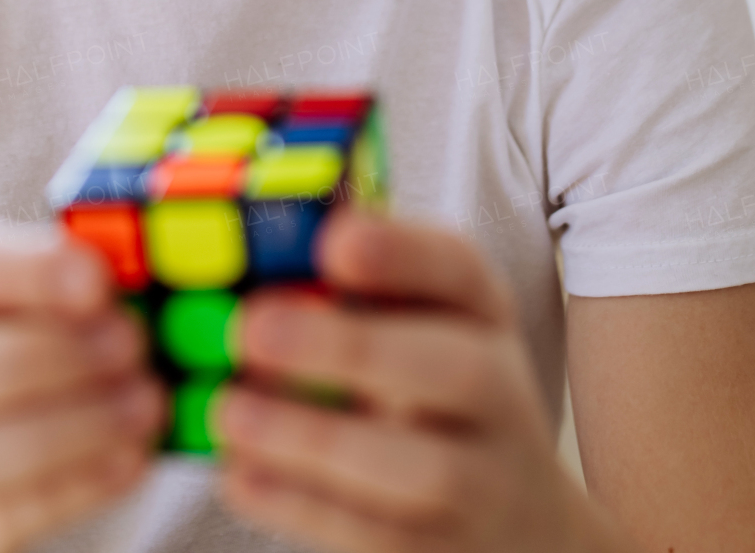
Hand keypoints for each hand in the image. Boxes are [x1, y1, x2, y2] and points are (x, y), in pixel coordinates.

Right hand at [0, 216, 164, 552]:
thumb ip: (54, 276)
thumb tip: (131, 269)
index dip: (24, 272)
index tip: (97, 280)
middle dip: (47, 355)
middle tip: (130, 343)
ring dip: (71, 427)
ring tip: (144, 402)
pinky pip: (7, 514)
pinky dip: (78, 484)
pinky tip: (130, 455)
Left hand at [212, 209, 631, 552]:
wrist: (523, 523)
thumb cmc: (439, 395)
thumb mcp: (426, 323)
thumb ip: (363, 283)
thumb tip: (264, 233)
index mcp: (483, 315)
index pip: (463, 269)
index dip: (403, 251)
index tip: (335, 241)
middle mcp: (499, 393)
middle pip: (455, 370)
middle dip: (351, 348)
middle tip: (254, 329)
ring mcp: (483, 484)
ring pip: (420, 470)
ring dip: (314, 440)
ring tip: (230, 410)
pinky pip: (377, 537)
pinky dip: (301, 506)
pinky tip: (239, 472)